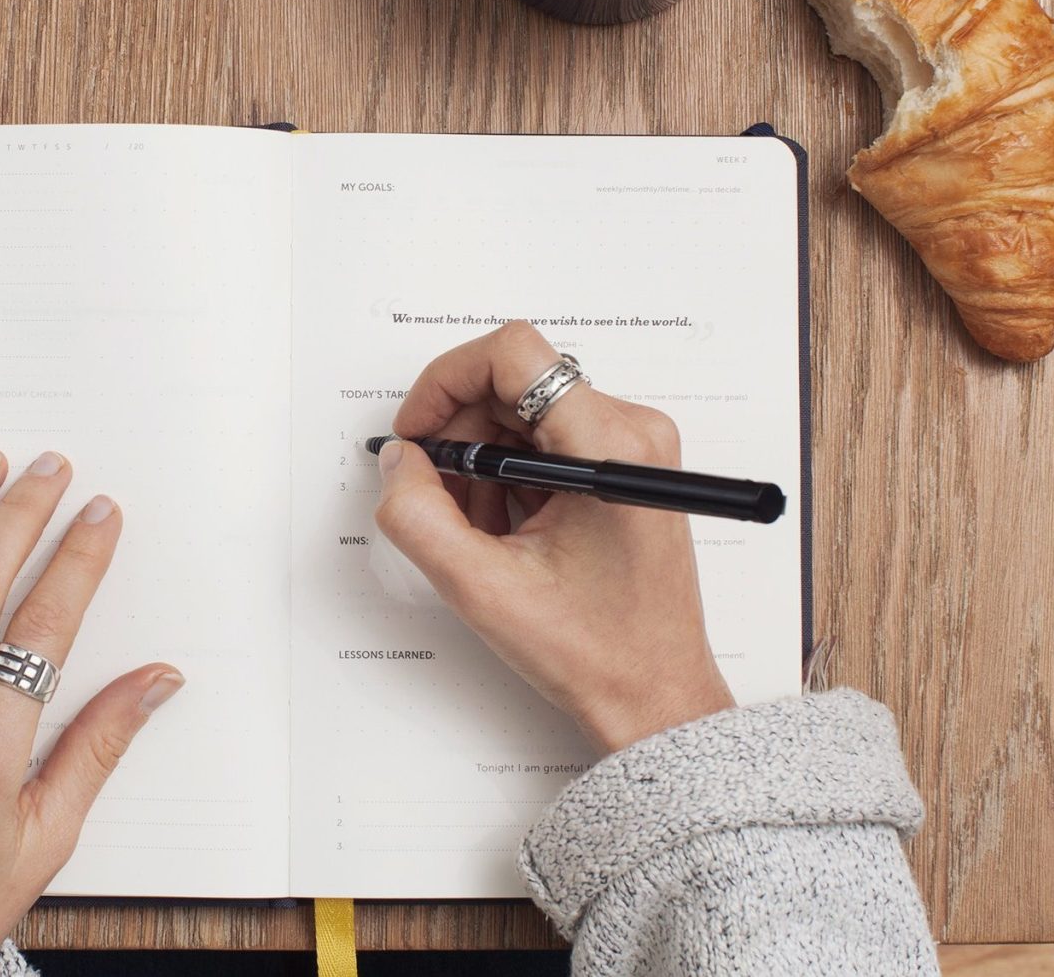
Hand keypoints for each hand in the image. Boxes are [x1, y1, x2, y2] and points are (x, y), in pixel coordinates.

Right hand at [376, 322, 734, 752]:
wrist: (655, 697)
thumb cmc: (596, 651)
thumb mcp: (482, 588)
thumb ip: (419, 515)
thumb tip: (399, 460)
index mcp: (609, 446)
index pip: (513, 354)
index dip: (446, 382)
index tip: (417, 433)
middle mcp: (632, 431)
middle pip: (514, 383)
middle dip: (461, 434)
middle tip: (437, 496)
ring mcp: (633, 448)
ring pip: (525, 413)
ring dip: (484, 462)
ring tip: (480, 530)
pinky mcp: (626, 467)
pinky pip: (547, 440)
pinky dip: (510, 477)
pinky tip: (507, 532)